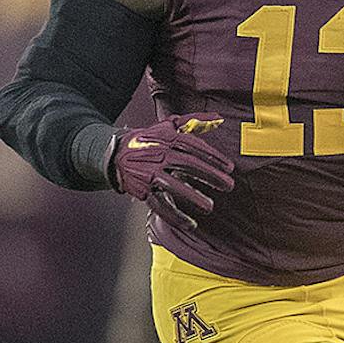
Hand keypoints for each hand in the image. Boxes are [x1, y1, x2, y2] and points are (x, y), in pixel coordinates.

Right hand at [110, 115, 234, 227]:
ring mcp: (149, 173)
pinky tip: (190, 224)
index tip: (230, 168)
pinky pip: (159, 204)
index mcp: (167, 139)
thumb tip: (218, 118)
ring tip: (209, 207)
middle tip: (228, 185)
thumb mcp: (168, 126)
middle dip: (209, 175)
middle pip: (187, 164)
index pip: (193, 146)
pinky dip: (174, 216)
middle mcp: (158, 155)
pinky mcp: (142, 190)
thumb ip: (194, 122)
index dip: (213, 156)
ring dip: (191, 197)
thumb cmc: (149, 140)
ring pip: (172, 185)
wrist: (114, 153)